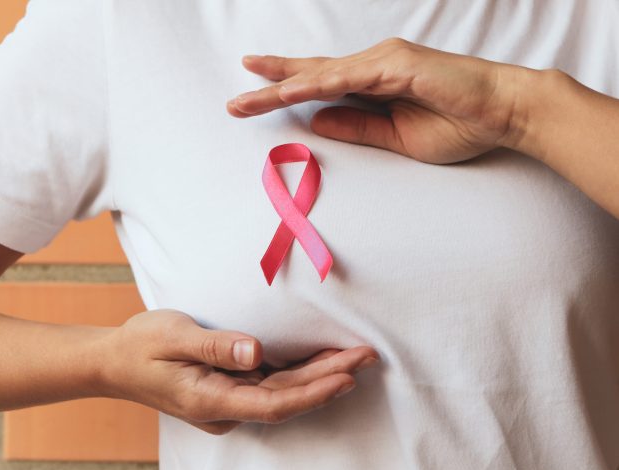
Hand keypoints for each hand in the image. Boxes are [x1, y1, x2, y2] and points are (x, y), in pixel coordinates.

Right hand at [94, 309, 379, 434]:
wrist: (114, 362)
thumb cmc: (140, 345)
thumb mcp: (172, 335)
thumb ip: (215, 344)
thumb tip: (257, 351)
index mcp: (211, 399)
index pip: (274, 403)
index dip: (314, 392)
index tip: (347, 375)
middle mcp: (224, 408)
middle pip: (286, 398)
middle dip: (329, 379)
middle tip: (367, 356)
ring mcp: (227, 402)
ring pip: (282, 393)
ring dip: (319, 377)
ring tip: (355, 358)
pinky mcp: (228, 391)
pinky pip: (270, 386)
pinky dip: (299, 374)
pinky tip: (322, 361)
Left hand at [228, 37, 531, 163]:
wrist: (502, 114)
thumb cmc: (456, 125)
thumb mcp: (395, 138)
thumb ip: (356, 127)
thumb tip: (316, 122)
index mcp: (372, 85)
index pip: (319, 87)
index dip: (285, 90)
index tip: (252, 98)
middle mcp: (373, 67)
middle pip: (311, 76)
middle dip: (271, 86)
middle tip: (235, 98)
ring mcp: (384, 63)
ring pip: (322, 75)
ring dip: (284, 86)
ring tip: (248, 96)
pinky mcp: (397, 66)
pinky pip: (349, 78)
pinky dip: (317, 84)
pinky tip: (289, 92)